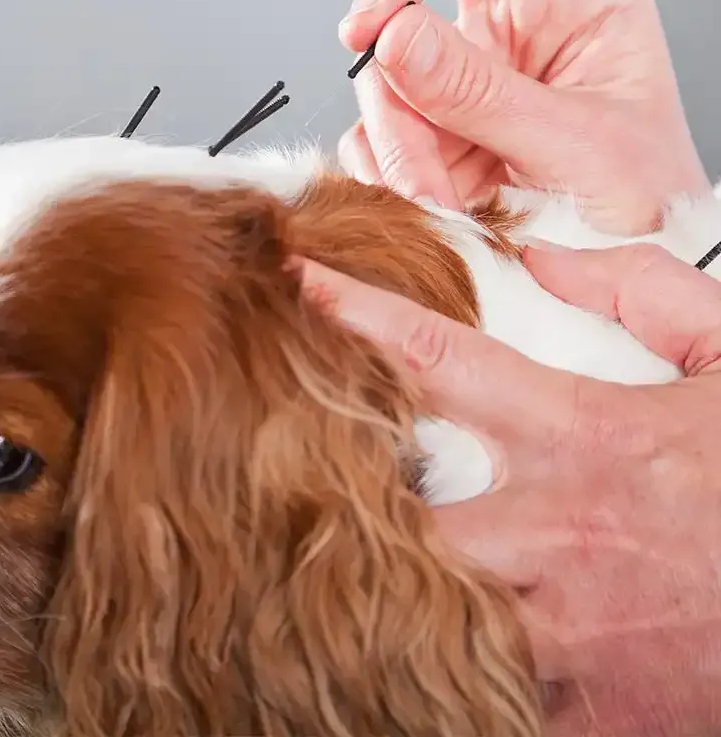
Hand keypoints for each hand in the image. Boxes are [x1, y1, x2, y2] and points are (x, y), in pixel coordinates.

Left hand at [297, 244, 720, 734]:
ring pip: (427, 608)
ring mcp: (567, 624)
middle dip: (349, 496)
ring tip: (344, 569)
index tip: (303, 281)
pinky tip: (433, 657)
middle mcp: (556, 530)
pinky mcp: (592, 701)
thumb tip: (545, 254)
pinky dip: (455, 675)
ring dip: (391, 587)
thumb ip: (643, 291)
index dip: (360, 312)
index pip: (442, 359)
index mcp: (585, 437)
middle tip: (304, 474)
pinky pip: (488, 693)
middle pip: (400, 509)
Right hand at [337, 0, 708, 234]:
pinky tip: (426, 197)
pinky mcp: (420, 121)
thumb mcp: (579, 146)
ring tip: (437, 190)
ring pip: (381, 45)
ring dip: (393, 120)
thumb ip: (481, 93)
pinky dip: (380, 163)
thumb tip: (393, 38)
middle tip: (366, 42)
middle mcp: (508, 5)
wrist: (623, 282)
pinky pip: (367, 119)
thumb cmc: (641, 206)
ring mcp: (455, 61)